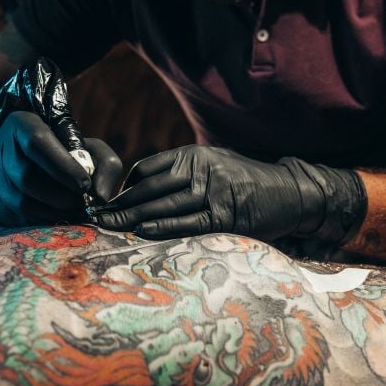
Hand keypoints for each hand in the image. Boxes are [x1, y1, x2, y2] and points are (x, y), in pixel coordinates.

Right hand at [0, 111, 121, 226]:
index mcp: (21, 123)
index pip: (36, 142)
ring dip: (50, 213)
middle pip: (25, 177)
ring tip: (71, 214)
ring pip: (17, 201)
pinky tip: (53, 220)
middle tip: (80, 205)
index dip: (62, 167)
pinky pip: (10, 218)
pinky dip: (36, 223)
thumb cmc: (67, 152)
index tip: (84, 185)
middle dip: (58, 196)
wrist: (25, 156)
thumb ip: (104, 165)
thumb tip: (99, 196)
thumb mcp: (89, 147)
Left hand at [95, 145, 307, 239]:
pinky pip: (187, 222)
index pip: (146, 169)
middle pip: (148, 188)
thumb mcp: (213, 166)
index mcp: (193, 155)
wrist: (291, 192)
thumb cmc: (248, 182)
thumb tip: (144, 193)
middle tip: (94, 216)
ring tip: (107, 227)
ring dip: (131, 218)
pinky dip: (161, 226)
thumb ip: (183, 175)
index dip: (123, 187)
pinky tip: (140, 230)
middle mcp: (201, 168)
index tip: (107, 202)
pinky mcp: (225, 215)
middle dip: (119, 205)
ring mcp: (213, 191)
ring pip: (163, 205)